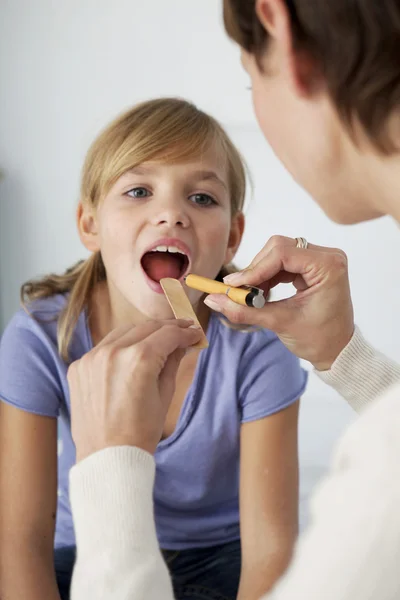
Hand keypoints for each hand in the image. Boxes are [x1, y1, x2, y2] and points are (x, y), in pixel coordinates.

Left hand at [68, 319, 201, 460]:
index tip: (195, 333)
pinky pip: (103, 348)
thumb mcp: (164, 395)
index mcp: (139, 360)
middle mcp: (113, 352)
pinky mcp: (78, 366)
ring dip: (142, 334)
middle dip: (166, 328)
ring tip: (157, 340)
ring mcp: (91, 358)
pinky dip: (119, 348)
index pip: (168, 334)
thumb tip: (180, 343)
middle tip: (181, 330)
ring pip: (122, 333)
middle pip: (146, 327)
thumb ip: (172, 362)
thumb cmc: (141, 431)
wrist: (108, 457)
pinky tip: (130, 357)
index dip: (185, 332)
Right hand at [204, 236, 353, 370]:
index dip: (255, 268)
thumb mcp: (280, 324)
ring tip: (249, 296)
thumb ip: (245, 310)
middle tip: (238, 291)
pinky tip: (260, 293)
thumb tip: (212, 299)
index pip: (283, 253)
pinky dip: (266, 276)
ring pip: (277, 253)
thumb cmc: (319, 339)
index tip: (233, 286)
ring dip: (259, 273)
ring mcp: (320, 259)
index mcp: (328, 266)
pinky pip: (281, 262)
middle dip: (255, 269)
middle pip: (278, 247)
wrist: (338, 351)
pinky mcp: (312, 266)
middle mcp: (327, 256)